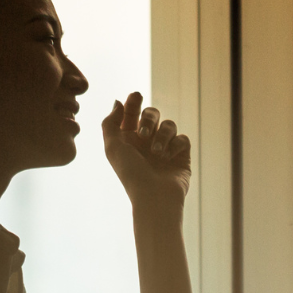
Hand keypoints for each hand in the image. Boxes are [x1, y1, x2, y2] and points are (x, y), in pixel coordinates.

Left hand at [102, 92, 191, 218]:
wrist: (154, 197)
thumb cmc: (131, 174)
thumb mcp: (112, 147)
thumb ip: (110, 122)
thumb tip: (118, 102)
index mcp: (129, 139)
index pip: (132, 113)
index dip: (133, 102)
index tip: (135, 95)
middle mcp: (147, 142)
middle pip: (152, 114)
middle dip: (148, 118)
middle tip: (143, 132)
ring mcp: (165, 147)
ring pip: (169, 124)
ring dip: (162, 135)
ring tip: (156, 152)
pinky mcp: (181, 155)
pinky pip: (182, 138)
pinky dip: (175, 145)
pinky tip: (168, 158)